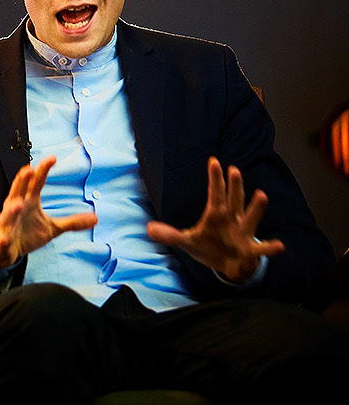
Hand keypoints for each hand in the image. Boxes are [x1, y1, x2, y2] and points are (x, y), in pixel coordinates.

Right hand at [0, 155, 98, 267]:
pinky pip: (2, 239)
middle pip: (18, 192)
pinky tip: (3, 239)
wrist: (6, 249)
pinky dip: (2, 239)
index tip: (52, 158)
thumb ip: (72, 222)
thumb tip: (96, 218)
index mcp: (29, 202)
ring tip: (18, 204)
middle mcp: (16, 208)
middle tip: (28, 170)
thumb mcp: (53, 227)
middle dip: (21, 182)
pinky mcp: (3, 240)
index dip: (43, 170)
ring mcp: (8, 224)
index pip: (36, 183)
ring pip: (8, 214)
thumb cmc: (28, 232)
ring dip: (12, 209)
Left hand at [146, 157, 284, 282]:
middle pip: (234, 199)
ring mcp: (243, 232)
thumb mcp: (187, 242)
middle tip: (234, 170)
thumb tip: (148, 228)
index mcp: (217, 214)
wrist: (228, 266)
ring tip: (261, 195)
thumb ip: (170, 235)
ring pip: (251, 217)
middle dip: (234, 186)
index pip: (215, 193)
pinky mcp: (250, 249)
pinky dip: (269, 247)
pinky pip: (261, 248)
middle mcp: (233, 219)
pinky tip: (279, 245)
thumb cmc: (209, 248)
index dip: (214, 178)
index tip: (214, 161)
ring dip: (256, 208)